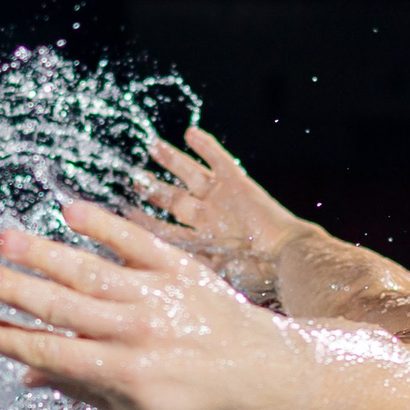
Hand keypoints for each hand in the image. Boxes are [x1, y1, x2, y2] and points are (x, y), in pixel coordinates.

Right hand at [0, 200, 311, 409]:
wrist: (261, 370)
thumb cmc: (190, 395)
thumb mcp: (134, 409)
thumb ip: (79, 388)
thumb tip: (24, 374)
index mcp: (122, 374)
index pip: (49, 352)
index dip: (3, 337)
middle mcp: (137, 333)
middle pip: (64, 308)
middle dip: (15, 290)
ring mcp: (159, 296)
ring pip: (92, 271)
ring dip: (46, 254)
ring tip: (5, 238)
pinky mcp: (180, 268)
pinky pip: (136, 242)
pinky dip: (104, 226)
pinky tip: (69, 210)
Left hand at [135, 127, 314, 300]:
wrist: (286, 259)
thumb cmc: (253, 276)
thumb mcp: (208, 276)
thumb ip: (180, 268)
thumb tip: (139, 268)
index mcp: (201, 243)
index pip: (164, 230)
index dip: (143, 221)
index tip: (123, 212)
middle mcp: (209, 219)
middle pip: (174, 200)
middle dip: (153, 189)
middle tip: (134, 177)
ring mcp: (222, 200)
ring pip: (191, 175)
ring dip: (172, 160)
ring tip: (153, 145)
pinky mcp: (238, 184)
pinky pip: (219, 160)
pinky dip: (205, 146)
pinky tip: (190, 132)